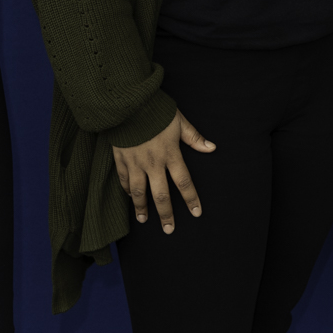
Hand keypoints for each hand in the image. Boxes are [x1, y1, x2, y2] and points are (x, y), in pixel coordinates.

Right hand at [112, 109, 216, 233]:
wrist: (128, 102)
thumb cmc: (156, 110)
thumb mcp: (179, 121)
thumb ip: (194, 137)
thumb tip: (211, 148)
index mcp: (170, 154)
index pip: (184, 182)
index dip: (191, 199)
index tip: (196, 213)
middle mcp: (153, 163)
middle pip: (161, 194)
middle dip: (166, 214)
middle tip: (169, 229)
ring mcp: (135, 162)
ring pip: (139, 192)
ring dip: (142, 207)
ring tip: (144, 219)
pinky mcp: (121, 158)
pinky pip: (124, 179)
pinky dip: (127, 190)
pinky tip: (129, 197)